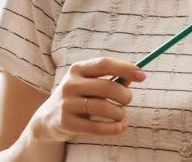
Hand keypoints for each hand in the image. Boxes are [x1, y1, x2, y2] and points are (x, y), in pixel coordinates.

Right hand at [25, 57, 145, 142]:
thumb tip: (135, 76)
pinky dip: (114, 128)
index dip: (125, 68)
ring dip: (119, 113)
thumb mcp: (89, 84)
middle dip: (125, 95)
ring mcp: (67, 103)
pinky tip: (120, 126)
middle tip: (128, 100)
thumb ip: (111, 80)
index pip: (104, 63)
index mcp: (77, 69)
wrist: (49, 118)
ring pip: (103, 107)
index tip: (142, 75)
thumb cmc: (78, 97)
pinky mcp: (67, 122)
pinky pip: (97, 127)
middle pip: (106, 86)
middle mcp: (70, 84)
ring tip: (121, 115)